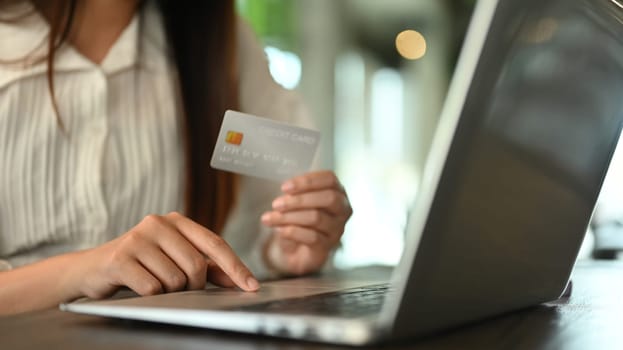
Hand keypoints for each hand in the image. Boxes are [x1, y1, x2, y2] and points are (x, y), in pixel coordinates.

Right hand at [75, 212, 258, 298]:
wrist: (92, 269)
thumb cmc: (141, 264)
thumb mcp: (175, 261)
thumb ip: (207, 268)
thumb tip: (236, 279)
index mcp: (176, 220)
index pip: (215, 243)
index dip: (235, 267)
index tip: (252, 286)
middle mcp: (158, 223)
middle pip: (196, 266)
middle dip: (193, 286)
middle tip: (178, 288)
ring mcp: (138, 238)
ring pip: (175, 280)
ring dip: (169, 291)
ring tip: (152, 283)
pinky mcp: (121, 258)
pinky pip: (153, 288)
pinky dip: (151, 295)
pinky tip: (138, 286)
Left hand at [261, 171, 351, 274]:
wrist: (297, 250)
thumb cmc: (300, 219)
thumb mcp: (297, 201)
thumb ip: (295, 192)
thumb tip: (285, 190)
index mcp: (337, 192)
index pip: (329, 179)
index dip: (308, 181)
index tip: (285, 187)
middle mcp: (343, 210)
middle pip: (328, 198)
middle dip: (300, 200)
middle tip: (277, 204)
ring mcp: (337, 229)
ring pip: (317, 218)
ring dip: (289, 217)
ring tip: (270, 218)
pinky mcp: (328, 246)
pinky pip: (312, 237)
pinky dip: (292, 232)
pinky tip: (279, 230)